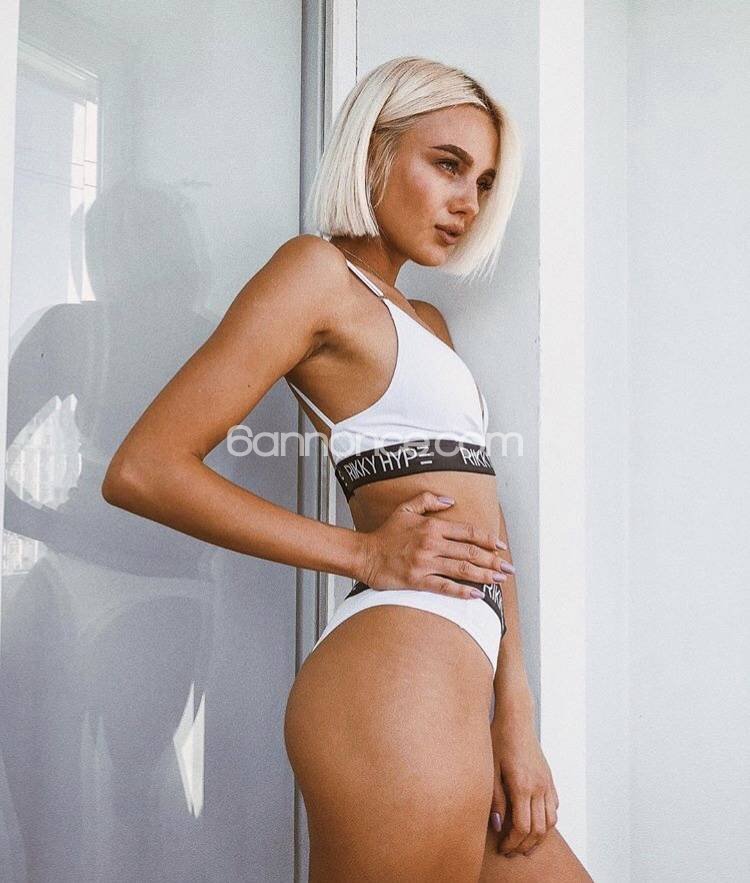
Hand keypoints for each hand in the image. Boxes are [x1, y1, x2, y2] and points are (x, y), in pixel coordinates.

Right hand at [357, 490, 512, 599]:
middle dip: (493, 560)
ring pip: (462, 569)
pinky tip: (477, 595)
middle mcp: (431, 544)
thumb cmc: (385, 533)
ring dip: (484, 575)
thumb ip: (428, 500)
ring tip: (500, 580)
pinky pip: (444, 587)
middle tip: (509, 567)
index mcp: (431, 526)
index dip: (487, 539)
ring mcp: (425, 563)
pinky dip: (462, 592)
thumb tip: (451, 500)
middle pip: (470, 552)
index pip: (467, 532)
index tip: (501, 546)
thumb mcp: (406, 509)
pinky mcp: (417, 581)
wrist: (364, 554)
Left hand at [489, 705, 558, 856]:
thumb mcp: (490, 769)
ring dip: (538, 837)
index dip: (512, 842)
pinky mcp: (549, 778)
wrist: (516, 719)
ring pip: (551, 822)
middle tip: (511, 850)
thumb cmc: (500, 740)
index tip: (502, 847)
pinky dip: (547, 820)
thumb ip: (495, 799)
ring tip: (524, 842)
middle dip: (525, 845)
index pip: (522, 827)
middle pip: (539, 830)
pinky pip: (554, 807)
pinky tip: (535, 821)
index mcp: (523, 786)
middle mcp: (539, 787)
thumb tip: (498, 825)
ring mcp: (547, 783)